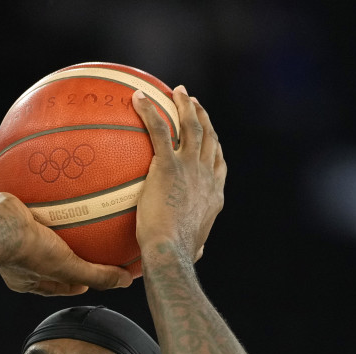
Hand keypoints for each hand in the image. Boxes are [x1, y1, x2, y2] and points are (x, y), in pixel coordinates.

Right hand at [0, 193, 133, 295]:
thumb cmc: (28, 251)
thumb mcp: (69, 267)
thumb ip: (97, 275)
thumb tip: (125, 281)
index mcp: (25, 278)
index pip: (54, 285)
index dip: (72, 284)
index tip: (86, 281)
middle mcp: (15, 258)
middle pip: (43, 258)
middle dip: (59, 255)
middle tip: (77, 249)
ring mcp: (8, 235)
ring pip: (34, 230)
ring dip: (49, 224)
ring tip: (65, 213)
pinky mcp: (4, 211)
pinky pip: (25, 202)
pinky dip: (38, 195)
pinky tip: (52, 183)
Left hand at [131, 85, 226, 263]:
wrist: (171, 252)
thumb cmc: (177, 258)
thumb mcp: (192, 252)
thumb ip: (193, 247)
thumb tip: (193, 255)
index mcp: (214, 195)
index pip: (218, 164)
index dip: (214, 147)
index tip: (209, 136)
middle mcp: (207, 176)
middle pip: (209, 139)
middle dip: (203, 118)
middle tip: (194, 104)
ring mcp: (190, 167)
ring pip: (192, 127)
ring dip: (186, 106)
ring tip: (178, 93)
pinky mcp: (169, 164)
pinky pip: (159, 129)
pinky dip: (150, 110)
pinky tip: (137, 98)